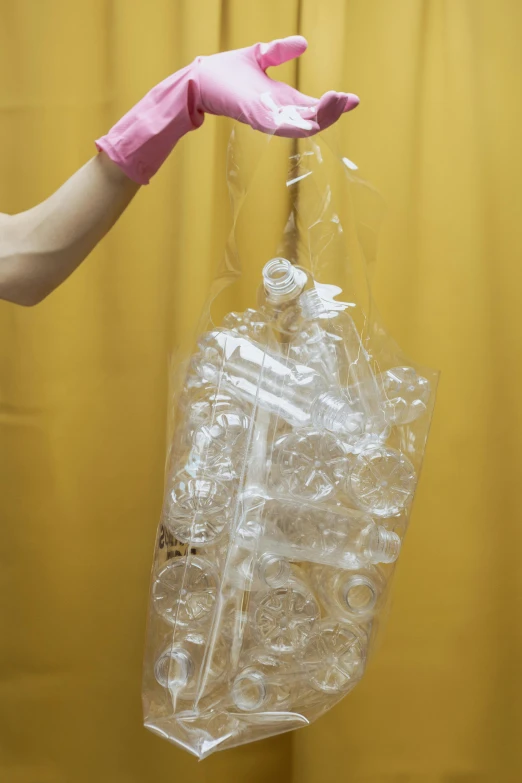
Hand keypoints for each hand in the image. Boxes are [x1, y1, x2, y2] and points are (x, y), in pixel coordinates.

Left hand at [196, 36, 358, 136]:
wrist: (200, 78)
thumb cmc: (225, 73)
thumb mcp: (260, 56)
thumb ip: (280, 52)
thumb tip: (304, 43)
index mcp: (283, 100)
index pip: (315, 108)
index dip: (335, 105)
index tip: (354, 99)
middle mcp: (278, 113)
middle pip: (314, 120)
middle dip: (333, 111)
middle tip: (349, 99)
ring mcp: (268, 118)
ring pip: (302, 126)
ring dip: (322, 117)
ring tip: (337, 100)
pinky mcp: (255, 117)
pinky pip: (280, 126)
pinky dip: (297, 125)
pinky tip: (312, 120)